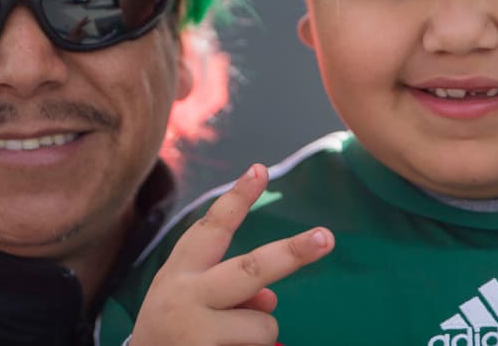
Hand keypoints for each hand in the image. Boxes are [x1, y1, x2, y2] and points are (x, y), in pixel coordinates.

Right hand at [130, 163, 333, 344]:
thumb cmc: (170, 333)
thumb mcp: (190, 303)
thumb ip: (229, 289)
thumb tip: (270, 301)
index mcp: (178, 271)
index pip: (211, 228)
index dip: (237, 198)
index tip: (260, 169)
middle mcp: (185, 295)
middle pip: (252, 269)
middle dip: (293, 253)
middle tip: (327, 238)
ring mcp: (195, 330)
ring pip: (264, 324)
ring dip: (258, 335)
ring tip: (223, 344)